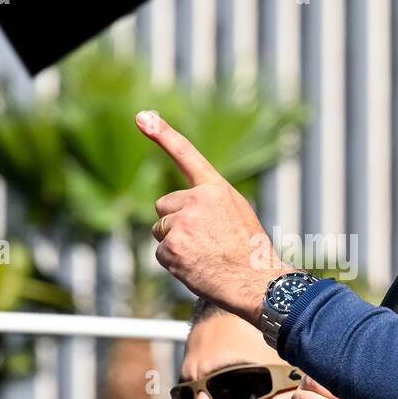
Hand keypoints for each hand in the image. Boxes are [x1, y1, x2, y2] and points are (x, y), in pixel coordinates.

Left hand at [137, 110, 290, 322]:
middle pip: (165, 207)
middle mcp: (196, 201)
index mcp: (216, 189)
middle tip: (203, 240)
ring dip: (175, 243)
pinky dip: (174, 262)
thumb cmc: (249, 250)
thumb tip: (175, 207)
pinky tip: (196, 267)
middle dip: (176, 223)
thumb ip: (208, 201)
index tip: (141, 116)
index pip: (186, 155)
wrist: (256, 282)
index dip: (162, 134)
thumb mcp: (236, 213)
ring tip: (203, 255)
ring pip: (161, 231)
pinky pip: (160, 253)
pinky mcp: (171, 247)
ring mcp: (181, 224)